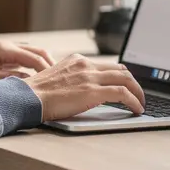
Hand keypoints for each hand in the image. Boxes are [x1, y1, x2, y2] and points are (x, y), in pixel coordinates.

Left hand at [0, 40, 55, 83]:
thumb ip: (7, 80)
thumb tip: (28, 82)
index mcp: (4, 49)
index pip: (34, 58)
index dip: (47, 69)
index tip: (58, 81)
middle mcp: (7, 47)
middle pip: (37, 52)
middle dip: (51, 64)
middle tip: (62, 79)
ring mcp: (6, 51)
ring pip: (33, 54)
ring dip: (44, 65)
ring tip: (55, 79)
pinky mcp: (4, 57)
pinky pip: (25, 60)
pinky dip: (35, 67)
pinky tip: (39, 79)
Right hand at [23, 54, 144, 119]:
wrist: (28, 97)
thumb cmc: (36, 93)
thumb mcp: (56, 77)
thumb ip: (71, 79)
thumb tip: (82, 90)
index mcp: (77, 60)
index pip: (106, 65)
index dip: (120, 76)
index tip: (126, 85)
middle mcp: (85, 65)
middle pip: (120, 69)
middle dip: (133, 82)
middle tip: (137, 94)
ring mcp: (90, 77)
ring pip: (126, 79)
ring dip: (137, 91)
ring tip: (141, 103)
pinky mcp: (93, 91)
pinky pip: (122, 93)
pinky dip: (134, 101)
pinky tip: (137, 109)